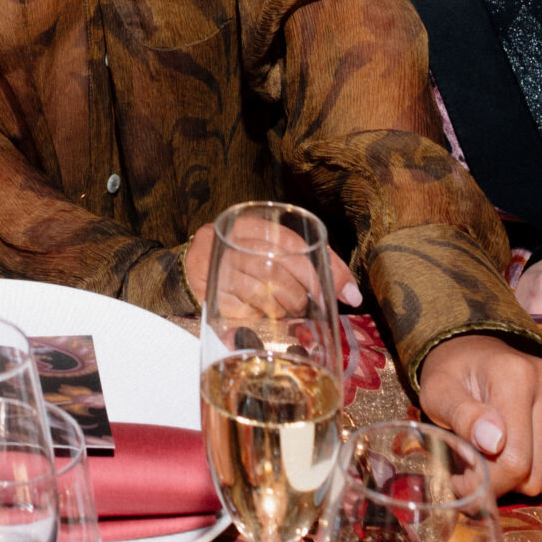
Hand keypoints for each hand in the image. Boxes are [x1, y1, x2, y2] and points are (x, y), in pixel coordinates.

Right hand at [182, 222, 360, 312]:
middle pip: (279, 267)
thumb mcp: (270, 249)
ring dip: (284, 306)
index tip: (350, 294)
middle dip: (303, 292)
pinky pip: (244, 308)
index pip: (298, 245)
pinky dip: (261, 315)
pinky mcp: (211, 290)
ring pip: (263, 289)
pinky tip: (264, 315)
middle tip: (312, 306)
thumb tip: (349, 292)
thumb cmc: (244, 259)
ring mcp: (220, 265)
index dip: (327, 269)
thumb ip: (303, 262)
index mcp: (255, 225)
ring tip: (289, 311)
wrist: (192, 265)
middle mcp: (235, 240)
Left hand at [417, 335, 541, 499]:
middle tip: (481, 466)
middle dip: (506, 482)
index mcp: (516, 376)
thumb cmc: (454, 379)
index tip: (464, 479)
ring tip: (502, 459)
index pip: (515, 461)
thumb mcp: (440, 393)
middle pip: (538, 473)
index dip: (489, 482)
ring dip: (528, 481)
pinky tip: (528, 457)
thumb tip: (492, 443)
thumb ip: (462, 417)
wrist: (476, 355)